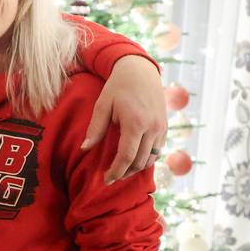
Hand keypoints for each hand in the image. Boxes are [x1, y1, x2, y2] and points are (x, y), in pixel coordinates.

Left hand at [82, 55, 166, 183]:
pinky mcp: (165, 126)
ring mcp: (161, 127)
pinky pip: (158, 150)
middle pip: (140, 161)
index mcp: (135, 123)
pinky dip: (147, 158)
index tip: (106, 179)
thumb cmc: (118, 87)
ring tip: (122, 171)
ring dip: (137, 168)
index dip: (116, 171)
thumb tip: (84, 149)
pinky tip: (134, 160)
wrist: (140, 71)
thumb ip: (95, 129)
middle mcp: (152, 127)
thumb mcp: (102, 105)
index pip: (127, 156)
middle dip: (125, 173)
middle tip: (111, 178)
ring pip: (152, 158)